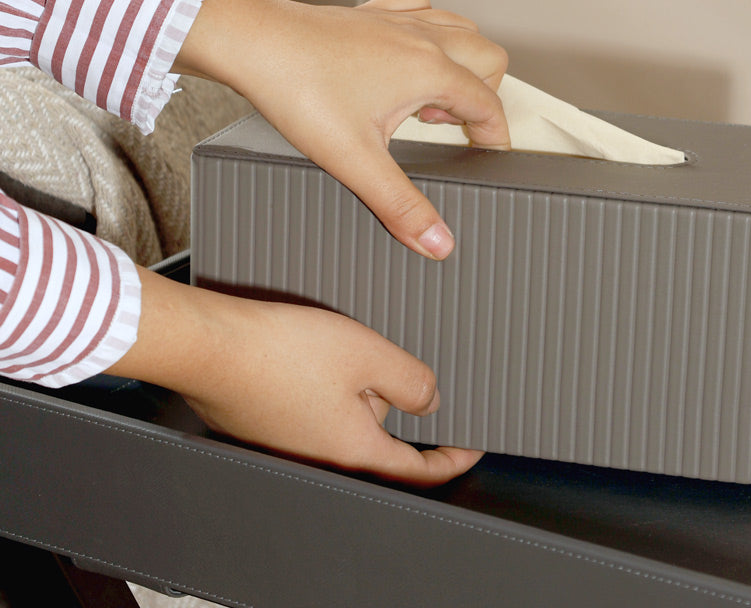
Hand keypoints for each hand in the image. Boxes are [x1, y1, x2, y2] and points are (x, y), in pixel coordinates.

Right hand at [110, 270, 483, 486]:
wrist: (211, 346)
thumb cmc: (282, 352)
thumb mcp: (369, 355)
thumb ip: (412, 381)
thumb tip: (430, 402)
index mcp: (354, 452)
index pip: (417, 472)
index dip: (451, 460)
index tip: (470, 448)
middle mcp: (322, 459)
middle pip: (379, 436)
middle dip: (388, 396)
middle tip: (379, 357)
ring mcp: (292, 447)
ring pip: (345, 418)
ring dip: (353, 385)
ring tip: (334, 347)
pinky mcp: (268, 428)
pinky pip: (314, 409)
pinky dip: (323, 385)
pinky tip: (308, 355)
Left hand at [176, 0, 509, 259]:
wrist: (252, 42)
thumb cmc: (296, 86)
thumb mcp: (354, 159)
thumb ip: (400, 204)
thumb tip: (436, 240)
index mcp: (429, 69)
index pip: (489, 102)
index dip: (494, 135)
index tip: (485, 155)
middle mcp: (421, 37)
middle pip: (488, 56)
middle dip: (484, 94)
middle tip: (452, 127)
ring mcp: (397, 19)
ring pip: (460, 27)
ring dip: (461, 61)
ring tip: (429, 97)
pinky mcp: (371, 12)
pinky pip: (421, 9)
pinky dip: (428, 30)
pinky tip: (406, 54)